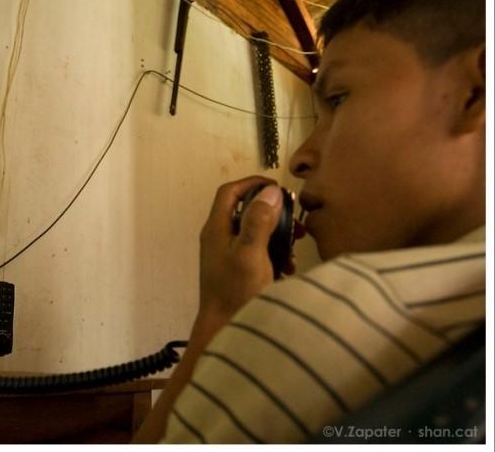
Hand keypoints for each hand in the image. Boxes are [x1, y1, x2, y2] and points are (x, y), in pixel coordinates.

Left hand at [197, 176, 284, 324]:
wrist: (224, 331)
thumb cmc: (235, 293)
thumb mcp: (250, 253)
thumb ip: (258, 221)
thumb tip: (269, 192)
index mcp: (216, 229)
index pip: (229, 192)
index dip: (252, 183)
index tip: (276, 187)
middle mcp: (219, 239)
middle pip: (245, 211)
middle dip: (272, 212)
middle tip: (294, 219)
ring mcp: (227, 255)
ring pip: (255, 233)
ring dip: (277, 235)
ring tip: (296, 244)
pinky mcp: (237, 271)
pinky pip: (257, 252)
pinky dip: (274, 254)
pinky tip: (287, 267)